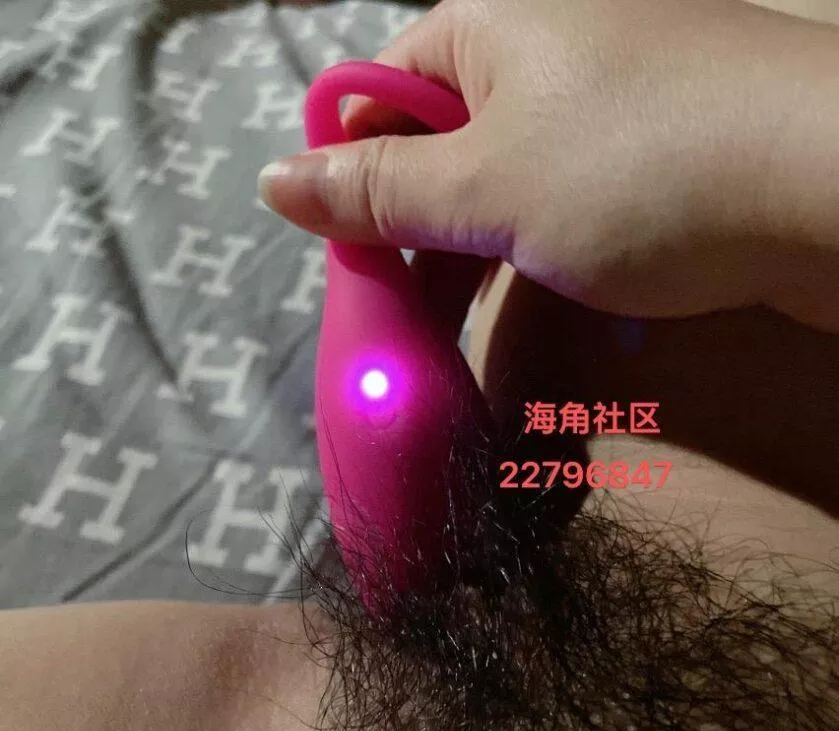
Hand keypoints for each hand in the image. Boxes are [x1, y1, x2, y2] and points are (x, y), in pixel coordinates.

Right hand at [257, 0, 820, 322]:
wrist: (833, 194)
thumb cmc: (640, 173)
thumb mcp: (486, 186)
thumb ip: (380, 190)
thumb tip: (272, 181)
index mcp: (493, 28)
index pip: (385, 90)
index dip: (356, 173)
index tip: (353, 259)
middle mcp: (549, 51)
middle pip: (444, 143)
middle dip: (418, 234)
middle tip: (402, 319)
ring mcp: (611, 107)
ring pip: (508, 186)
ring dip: (477, 260)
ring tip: (458, 334)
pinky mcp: (661, 162)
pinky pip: (571, 207)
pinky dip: (541, 261)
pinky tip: (534, 310)